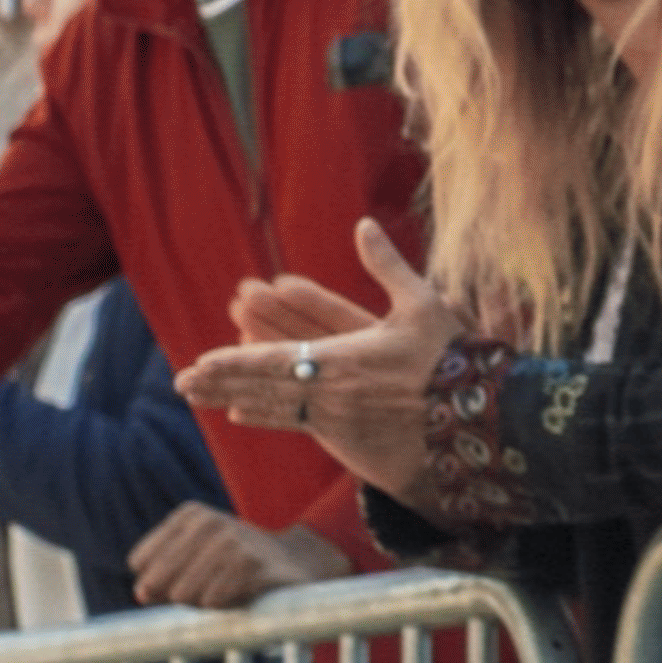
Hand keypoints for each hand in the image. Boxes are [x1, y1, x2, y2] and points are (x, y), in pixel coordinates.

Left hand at [126, 505, 351, 609]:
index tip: (181, 580)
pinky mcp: (251, 564)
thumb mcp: (194, 563)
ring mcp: (231, 541)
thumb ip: (159, 579)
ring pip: (183, 593)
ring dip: (201, 603)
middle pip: (157, 579)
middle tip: (204, 591)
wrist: (296, 565)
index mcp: (190, 515)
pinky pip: (212, 601)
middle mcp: (208, 522)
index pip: (139, 561)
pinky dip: (222, 607)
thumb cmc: (235, 568)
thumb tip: (142, 592)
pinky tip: (241, 595)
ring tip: (226, 590)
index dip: (155, 582)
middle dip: (174, 595)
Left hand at [173, 218, 455, 495]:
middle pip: (265, 385)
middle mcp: (335, 389)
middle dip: (220, 382)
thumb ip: (387, 265)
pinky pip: (296, 424)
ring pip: (274, 406)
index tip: (200, 361)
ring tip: (198, 396)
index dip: (235, 361)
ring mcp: (340, 417)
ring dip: (233, 397)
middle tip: (182, 383)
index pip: (276, 358)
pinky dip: (265, 416)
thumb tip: (363, 224)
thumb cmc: (452, 358)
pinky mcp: (350, 437)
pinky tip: (241, 412)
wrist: (479, 416)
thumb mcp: (424, 303)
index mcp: (348, 355)